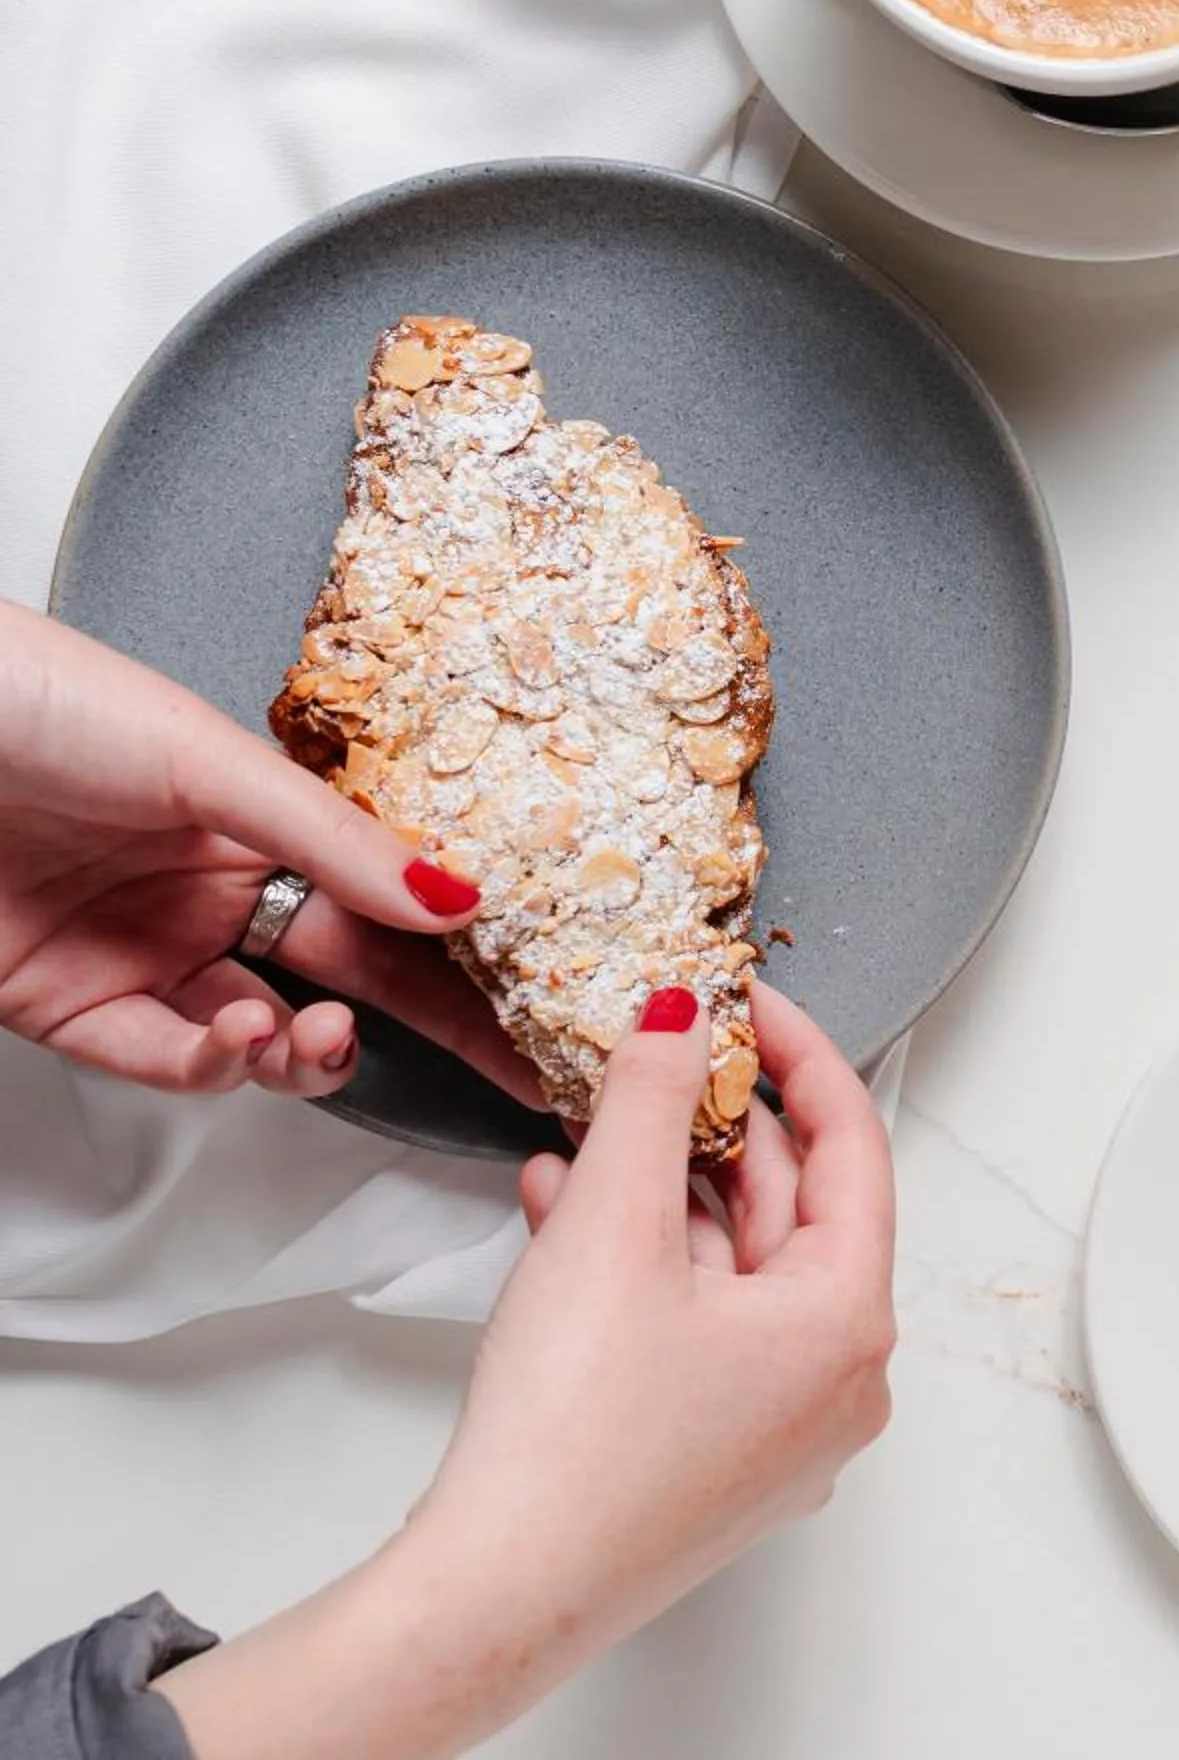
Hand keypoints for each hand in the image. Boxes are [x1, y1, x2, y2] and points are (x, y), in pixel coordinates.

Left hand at [0, 600, 534, 1100]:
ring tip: (303, 1034)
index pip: (389, 903)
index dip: (466, 954)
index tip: (540, 1000)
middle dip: (429, 1026)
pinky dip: (207, 1066)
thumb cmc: (39, 701)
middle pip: (349, 979)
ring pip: (261, 1040)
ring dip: (301, 1052)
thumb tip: (456, 896)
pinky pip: (161, 1061)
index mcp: (260, 824)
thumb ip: (335, 839)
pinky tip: (230, 1038)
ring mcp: (144, 953)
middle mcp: (211, 893)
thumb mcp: (211, 759)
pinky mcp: (68, 1007)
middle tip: (495, 1056)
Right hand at [158, 982, 895, 1759]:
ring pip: (733, 1271)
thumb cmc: (571, 1444)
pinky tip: (563, 1214)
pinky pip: (696, 1329)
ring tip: (590, 1130)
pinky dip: (641, 1268)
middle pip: (793, 1211)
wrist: (495, 1592)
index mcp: (849, 1323)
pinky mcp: (711, 1459)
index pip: (853, 1147)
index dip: (802, 1056)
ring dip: (660, 1193)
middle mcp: (835, 1384)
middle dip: (713, 1127)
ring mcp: (777, 1430)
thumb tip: (678, 1023)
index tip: (753, 1005)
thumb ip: (653, 1103)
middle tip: (663, 1057)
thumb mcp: (614, 1226)